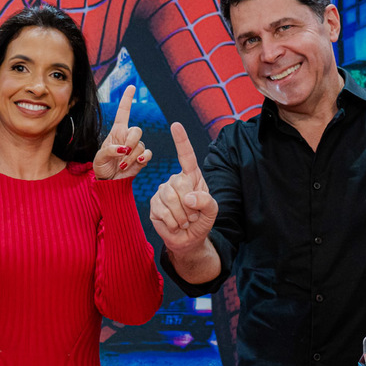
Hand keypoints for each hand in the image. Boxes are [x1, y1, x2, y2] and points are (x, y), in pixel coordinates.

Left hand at [93, 85, 152, 179]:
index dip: (127, 99)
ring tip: (122, 165)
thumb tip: (123, 149)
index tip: (132, 87)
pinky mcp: (141, 159)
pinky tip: (137, 163)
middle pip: (137, 130)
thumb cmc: (101, 167)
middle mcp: (127, 137)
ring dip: (132, 156)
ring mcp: (135, 148)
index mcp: (116, 132)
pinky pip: (147, 153)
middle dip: (131, 141)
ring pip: (141, 145)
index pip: (124, 112)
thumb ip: (109, 150)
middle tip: (123, 153)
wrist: (109, 182)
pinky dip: (143, 158)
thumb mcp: (99, 157)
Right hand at [149, 122, 216, 252]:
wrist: (188, 240)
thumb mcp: (212, 212)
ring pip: (170, 198)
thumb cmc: (201, 221)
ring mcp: (162, 191)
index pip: (186, 156)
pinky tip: (175, 225)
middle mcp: (175, 180)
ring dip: (182, 216)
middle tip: (193, 216)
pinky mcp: (153, 205)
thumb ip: (207, 202)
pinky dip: (173, 223)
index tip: (176, 125)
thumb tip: (188, 197)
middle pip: (180, 183)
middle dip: (190, 205)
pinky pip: (163, 211)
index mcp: (191, 176)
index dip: (181, 141)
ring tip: (185, 222)